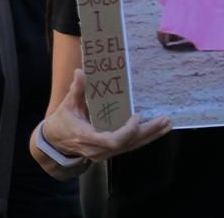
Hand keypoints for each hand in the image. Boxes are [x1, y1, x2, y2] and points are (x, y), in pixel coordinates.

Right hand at [41, 69, 170, 161]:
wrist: (57, 142)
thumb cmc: (63, 121)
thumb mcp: (67, 105)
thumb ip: (76, 89)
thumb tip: (81, 71)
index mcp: (87, 137)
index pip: (111, 141)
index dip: (127, 131)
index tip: (136, 116)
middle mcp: (98, 149)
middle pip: (128, 144)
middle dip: (147, 132)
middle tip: (164, 120)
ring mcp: (105, 153)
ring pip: (131, 146)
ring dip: (150, 135)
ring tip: (166, 124)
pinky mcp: (110, 152)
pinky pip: (130, 146)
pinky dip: (144, 138)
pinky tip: (156, 130)